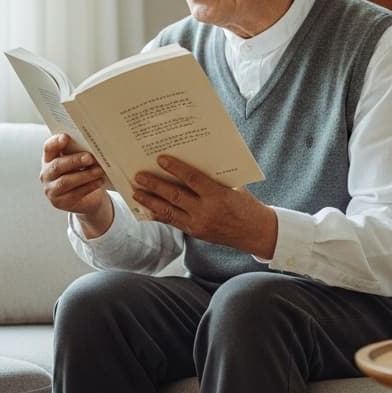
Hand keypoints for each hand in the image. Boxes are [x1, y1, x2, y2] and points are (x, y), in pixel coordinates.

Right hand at [40, 133, 113, 236]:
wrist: (86, 199)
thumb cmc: (81, 174)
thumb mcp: (78, 162)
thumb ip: (79, 152)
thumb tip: (91, 144)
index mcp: (49, 159)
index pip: (48, 148)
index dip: (56, 142)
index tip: (66, 137)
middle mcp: (46, 174)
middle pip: (57, 165)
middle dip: (74, 160)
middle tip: (90, 158)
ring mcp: (51, 189)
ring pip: (66, 181)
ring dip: (84, 175)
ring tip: (99, 171)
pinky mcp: (59, 202)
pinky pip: (74, 194)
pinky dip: (89, 187)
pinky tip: (99, 182)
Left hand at [132, 155, 277, 257]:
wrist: (255, 232)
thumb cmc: (246, 204)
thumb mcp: (234, 187)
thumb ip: (213, 178)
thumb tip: (191, 162)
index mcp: (218, 196)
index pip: (192, 179)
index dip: (175, 168)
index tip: (160, 159)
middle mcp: (206, 211)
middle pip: (175, 196)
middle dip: (155, 186)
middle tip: (139, 176)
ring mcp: (199, 224)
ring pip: (169, 211)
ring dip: (151, 201)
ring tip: (136, 193)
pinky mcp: (195, 233)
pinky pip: (173, 222)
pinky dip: (160, 215)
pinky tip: (148, 209)